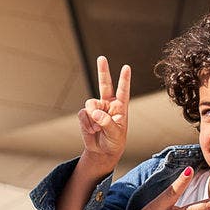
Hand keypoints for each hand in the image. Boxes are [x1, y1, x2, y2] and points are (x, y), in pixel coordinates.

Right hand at [76, 56, 131, 171]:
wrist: (102, 151)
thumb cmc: (114, 141)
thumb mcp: (115, 134)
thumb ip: (106, 122)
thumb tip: (94, 112)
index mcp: (120, 107)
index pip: (123, 91)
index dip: (124, 80)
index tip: (126, 67)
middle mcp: (108, 104)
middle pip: (104, 84)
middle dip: (103, 71)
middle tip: (102, 58)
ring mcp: (96, 108)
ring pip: (90, 104)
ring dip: (92, 117)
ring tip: (96, 129)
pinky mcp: (85, 114)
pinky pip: (83, 114)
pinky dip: (86, 124)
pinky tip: (91, 131)